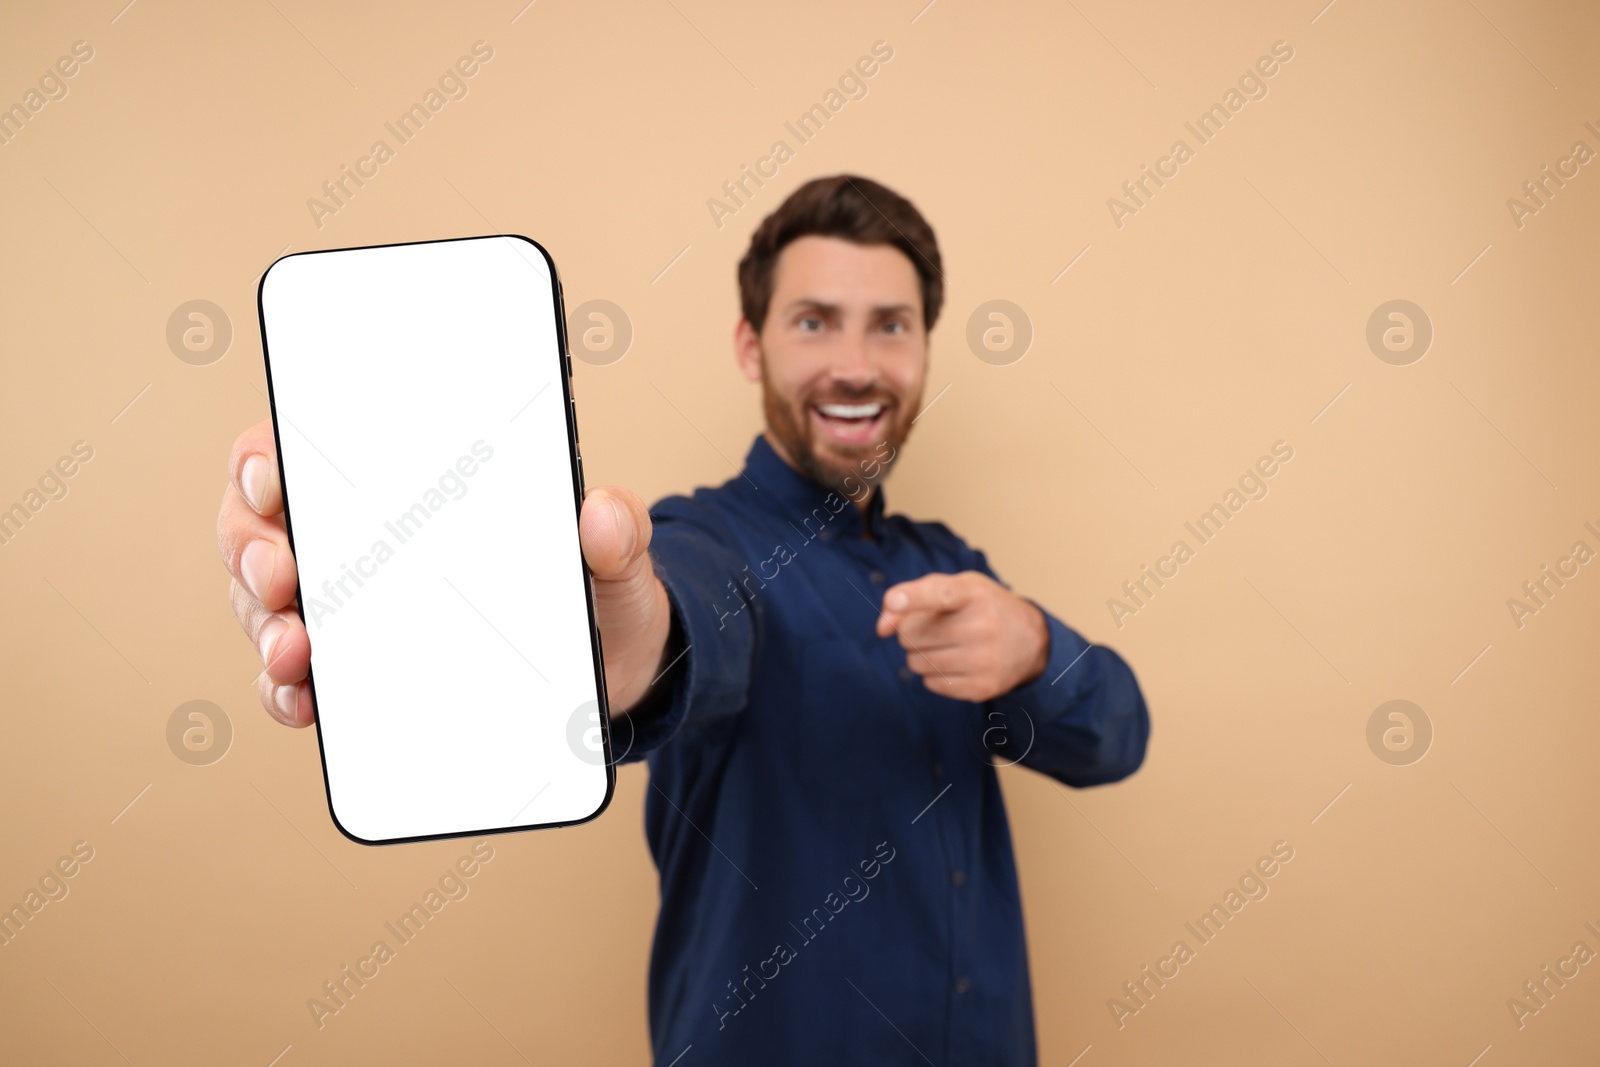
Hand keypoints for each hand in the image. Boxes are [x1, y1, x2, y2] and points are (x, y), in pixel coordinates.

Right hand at [218, 419, 674, 727]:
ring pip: (266, 604)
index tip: (276, 478)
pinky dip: (287, 691)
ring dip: (264, 625)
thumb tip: (603, 514)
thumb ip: (620, 534)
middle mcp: (363, 539)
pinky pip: (296, 680)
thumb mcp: (617, 560)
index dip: (267, 456)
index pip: (307, 449)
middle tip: (280, 576)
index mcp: (408, 484)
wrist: (612, 672)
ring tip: (294, 651)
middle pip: (262, 528)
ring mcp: (353, 608)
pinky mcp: (360, 673)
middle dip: (252, 549)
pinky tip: (302, 700)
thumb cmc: (597, 590)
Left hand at [874, 571, 1048, 702]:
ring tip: (947, 645)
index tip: (894, 600)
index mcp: (973, 593)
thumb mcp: (955, 588)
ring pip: (916, 663)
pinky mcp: (982, 688)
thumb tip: (881, 629)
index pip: (939, 593)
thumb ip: (911, 596)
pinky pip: (931, 684)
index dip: (912, 597)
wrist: (1032, 640)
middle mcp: (982, 625)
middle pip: (910, 635)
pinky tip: (957, 663)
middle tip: (935, 627)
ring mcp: (984, 659)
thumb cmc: (981, 608)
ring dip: (921, 655)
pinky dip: (935, 675)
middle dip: (911, 632)